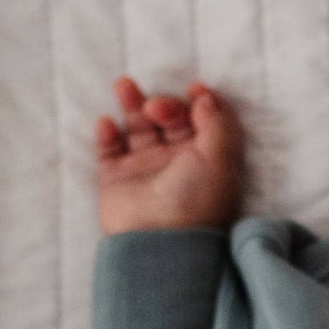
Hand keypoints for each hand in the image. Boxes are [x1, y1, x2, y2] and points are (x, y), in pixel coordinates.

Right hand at [94, 76, 243, 236]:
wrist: (157, 243)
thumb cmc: (195, 204)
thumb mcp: (221, 161)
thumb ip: (218, 124)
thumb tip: (206, 98)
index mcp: (209, 160)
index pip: (207, 122)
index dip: (204, 102)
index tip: (195, 89)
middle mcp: (179, 163)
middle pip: (172, 120)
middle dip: (166, 105)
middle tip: (158, 110)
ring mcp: (146, 170)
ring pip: (139, 128)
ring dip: (132, 104)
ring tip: (123, 84)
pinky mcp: (118, 179)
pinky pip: (110, 149)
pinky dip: (107, 133)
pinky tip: (108, 123)